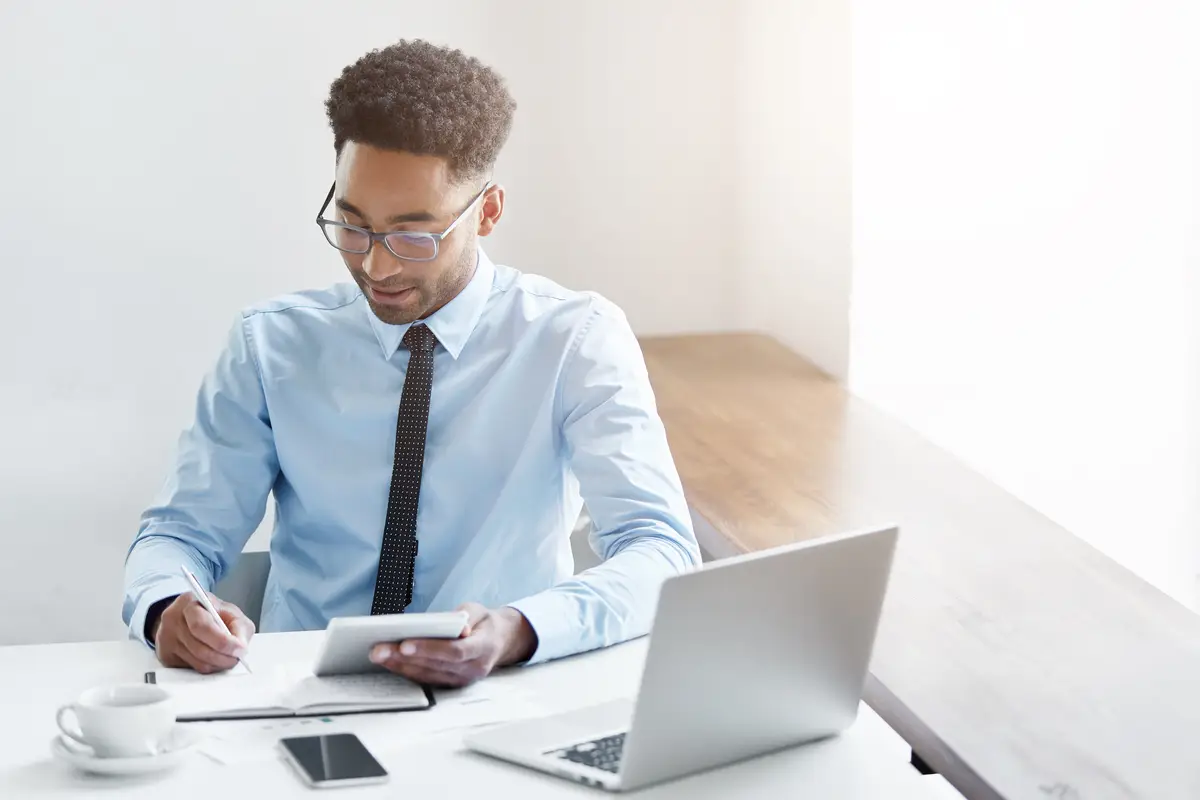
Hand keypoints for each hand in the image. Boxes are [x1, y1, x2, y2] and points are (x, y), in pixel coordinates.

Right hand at [152, 592, 254, 673]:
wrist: (185, 617)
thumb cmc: (212, 613)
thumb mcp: (230, 611)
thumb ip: (239, 627)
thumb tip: (240, 647)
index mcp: (189, 603)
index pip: (202, 626)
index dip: (222, 641)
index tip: (239, 649)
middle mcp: (172, 620)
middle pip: (199, 648)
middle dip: (223, 657)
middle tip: (236, 658)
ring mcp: (166, 639)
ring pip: (197, 662)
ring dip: (217, 664)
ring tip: (228, 658)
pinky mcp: (165, 656)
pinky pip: (191, 668)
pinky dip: (207, 667)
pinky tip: (214, 659)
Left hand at [369, 602, 536, 687]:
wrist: (498, 642)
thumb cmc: (484, 623)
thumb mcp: (478, 611)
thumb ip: (466, 616)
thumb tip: (451, 623)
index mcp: (483, 648)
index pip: (455, 651)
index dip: (430, 649)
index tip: (405, 644)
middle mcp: (473, 668)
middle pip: (435, 665)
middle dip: (404, 658)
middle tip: (379, 649)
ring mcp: (462, 680)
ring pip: (428, 675)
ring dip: (400, 666)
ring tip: (379, 655)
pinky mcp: (451, 684)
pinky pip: (427, 680)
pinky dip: (407, 671)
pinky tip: (390, 662)